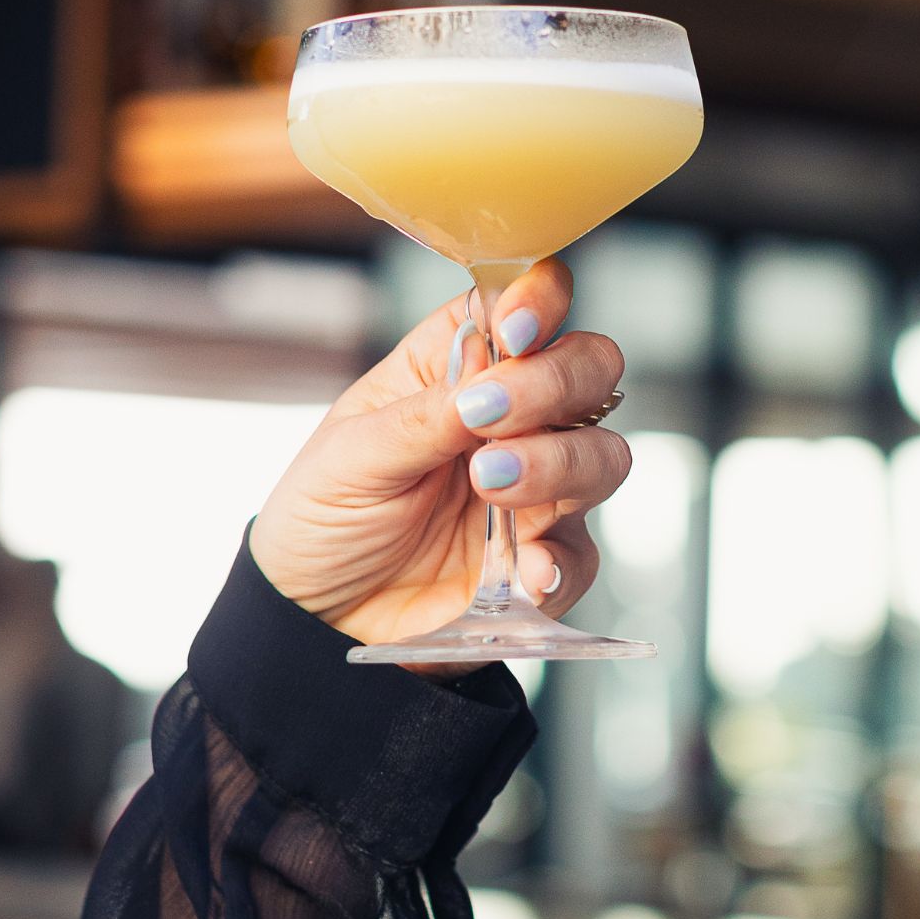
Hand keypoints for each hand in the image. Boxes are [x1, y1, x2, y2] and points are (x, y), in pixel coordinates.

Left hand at [249, 258, 629, 650]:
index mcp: (456, 368)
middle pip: (588, 367)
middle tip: (492, 418)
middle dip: (556, 382)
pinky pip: (582, 552)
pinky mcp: (543, 558)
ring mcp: (536, 488)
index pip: (524, 305)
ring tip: (488, 484)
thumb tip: (488, 380)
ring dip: (558, 462)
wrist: (316, 617)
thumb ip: (425, 417)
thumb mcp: (352, 455)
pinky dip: (560, 558)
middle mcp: (511, 419)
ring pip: (603, 452)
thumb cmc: (324, 516)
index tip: (515, 330)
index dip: (538, 301)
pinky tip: (525, 569)